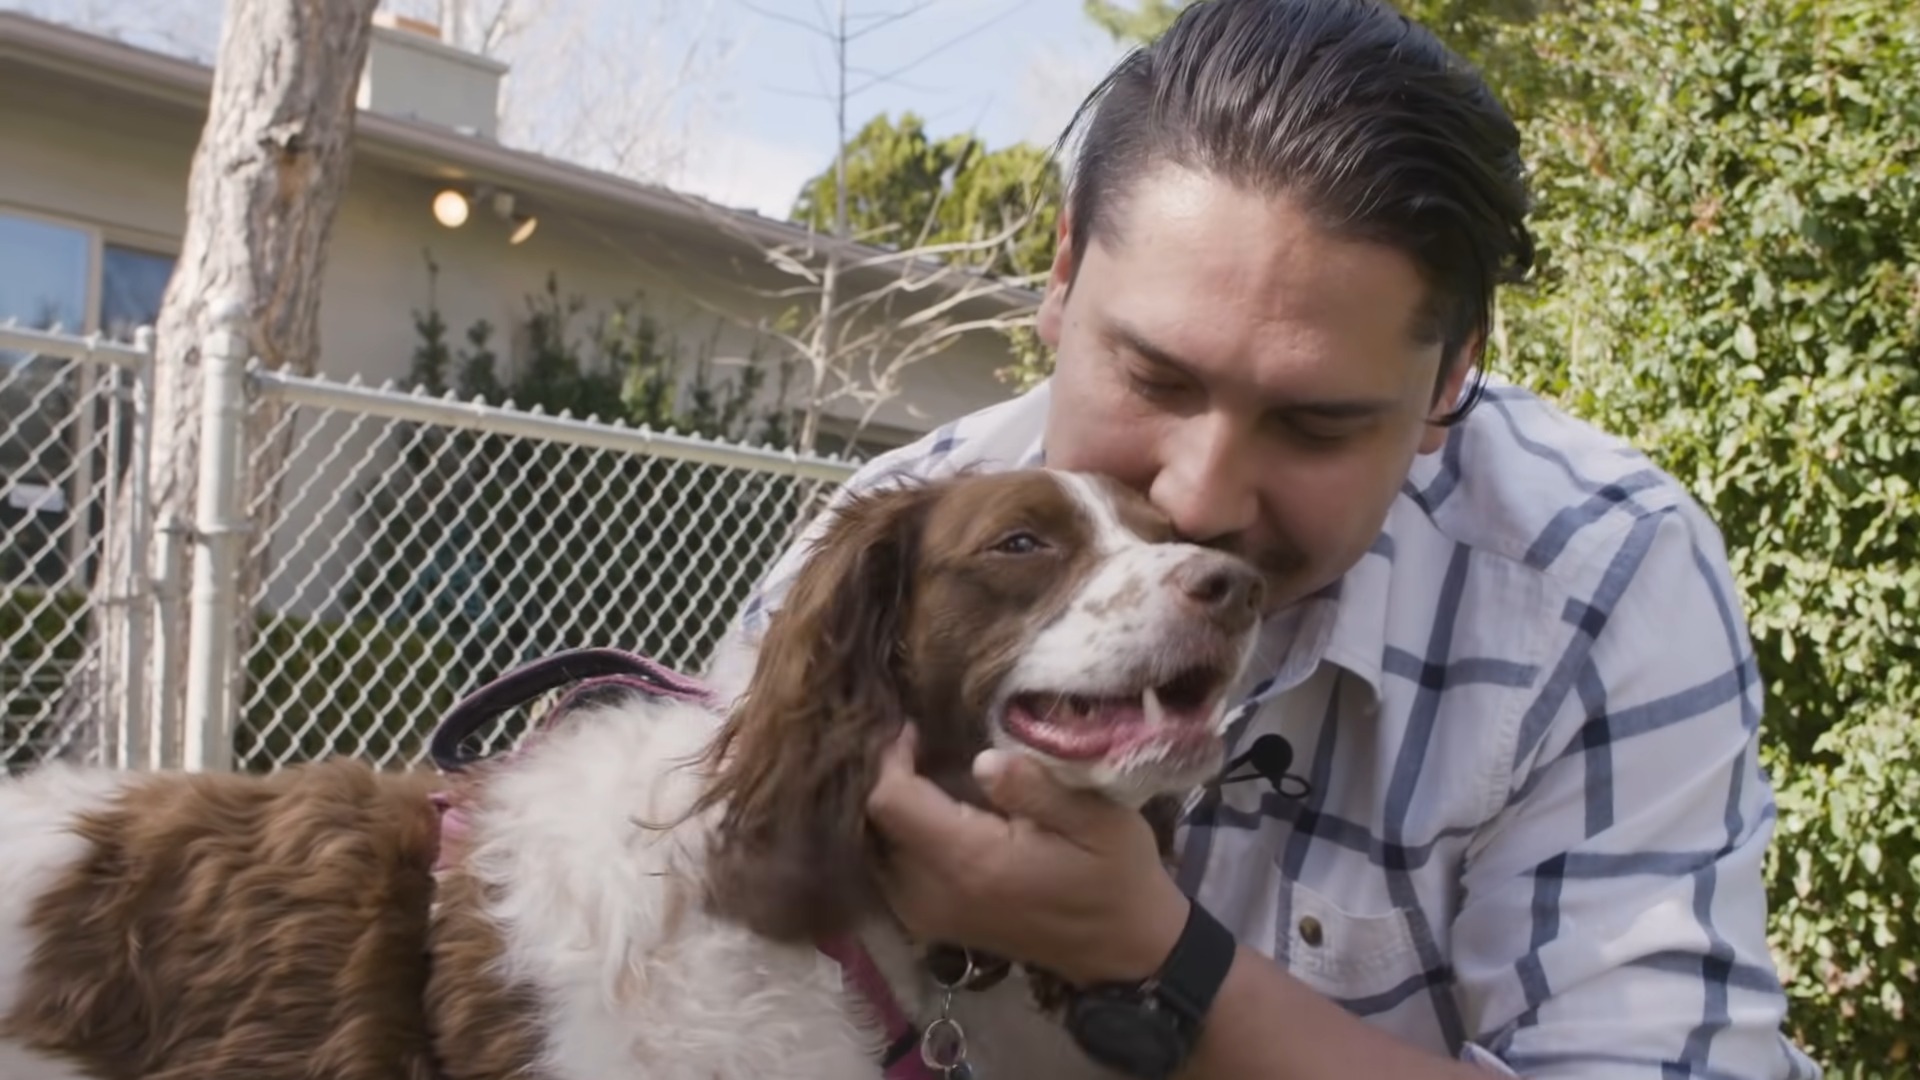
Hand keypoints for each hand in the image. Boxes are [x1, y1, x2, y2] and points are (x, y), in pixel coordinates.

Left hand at [865, 725, 1191, 985]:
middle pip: (874, 826)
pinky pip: (891, 872)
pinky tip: (929, 812)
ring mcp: (928, 917)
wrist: (1124, 950)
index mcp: (971, 862)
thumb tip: (982, 759)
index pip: (892, 802)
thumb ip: (1035, 787)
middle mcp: (934, 894)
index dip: (893, 758)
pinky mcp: (933, 925)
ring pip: (876, 849)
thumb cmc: (1114, 876)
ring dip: (891, 809)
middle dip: (887, 779)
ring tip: (920, 770)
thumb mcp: (1096, 821)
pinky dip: (897, 839)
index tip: (917, 729)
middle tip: (916, 743)